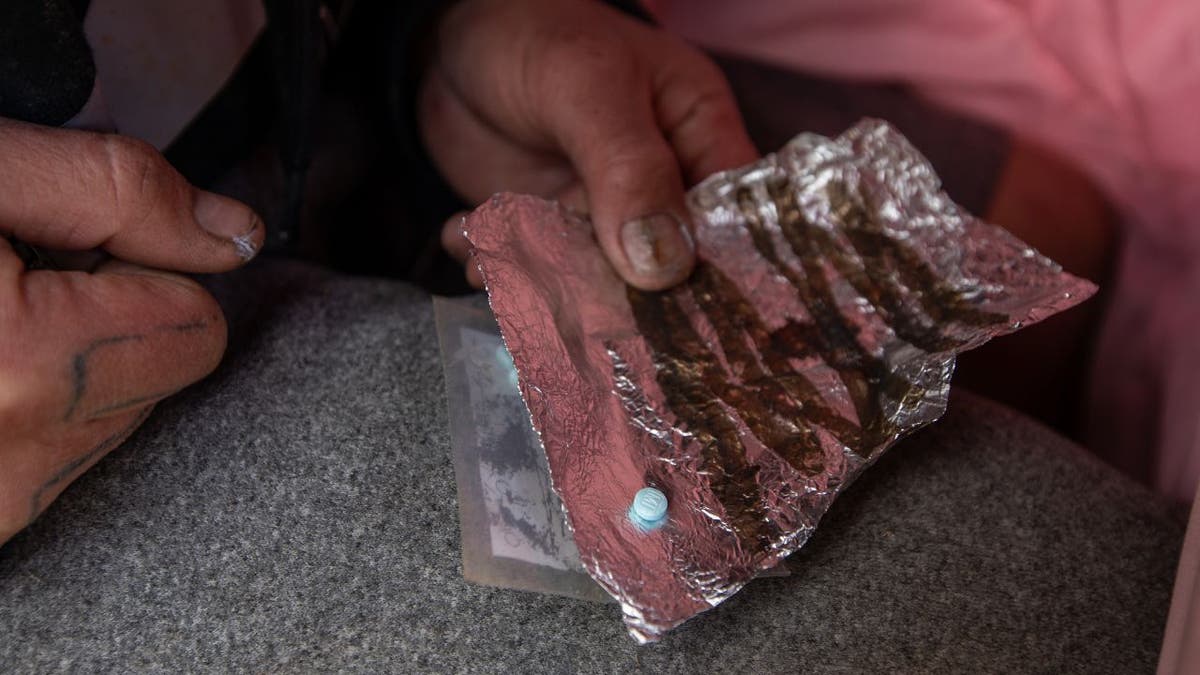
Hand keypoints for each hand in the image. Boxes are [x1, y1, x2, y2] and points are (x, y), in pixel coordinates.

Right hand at [0, 119, 262, 544]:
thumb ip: (118, 192)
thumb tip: (234, 231)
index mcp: (32, 366)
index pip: (196, 325)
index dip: (136, 273)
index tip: (66, 259)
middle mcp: (19, 460)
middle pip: (161, 378)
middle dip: (102, 324)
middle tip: (10, 293)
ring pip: (111, 421)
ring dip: (63, 370)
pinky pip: (58, 462)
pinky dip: (29, 417)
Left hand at [420, 0, 757, 289]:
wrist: (449, 36)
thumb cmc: (536, 34)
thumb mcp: (588, 87)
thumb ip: (628, 168)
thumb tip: (664, 267)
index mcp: (699, 137)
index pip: (732, 223)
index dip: (716, 275)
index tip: (682, 319)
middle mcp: (660, 186)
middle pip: (665, 269)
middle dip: (621, 294)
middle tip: (576, 310)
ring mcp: (602, 213)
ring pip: (596, 280)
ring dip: (545, 281)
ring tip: (500, 260)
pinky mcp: (550, 228)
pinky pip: (539, 271)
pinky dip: (501, 266)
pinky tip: (467, 240)